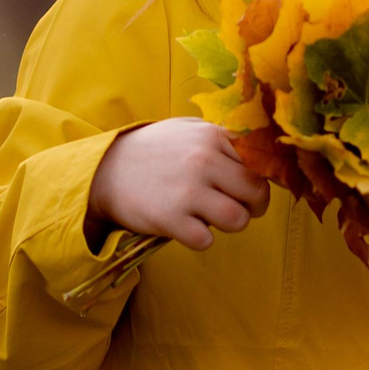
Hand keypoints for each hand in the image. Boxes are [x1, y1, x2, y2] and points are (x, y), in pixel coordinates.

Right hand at [85, 119, 267, 251]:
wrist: (105, 170)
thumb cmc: (154, 149)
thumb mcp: (189, 129)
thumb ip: (224, 136)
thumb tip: (264, 149)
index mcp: (212, 135)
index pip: (262, 162)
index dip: (262, 178)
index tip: (252, 185)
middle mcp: (204, 160)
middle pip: (257, 193)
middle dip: (254, 206)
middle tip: (239, 207)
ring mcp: (187, 190)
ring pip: (239, 220)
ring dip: (230, 224)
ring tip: (213, 217)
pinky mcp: (170, 219)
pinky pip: (206, 240)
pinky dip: (201, 238)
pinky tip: (188, 226)